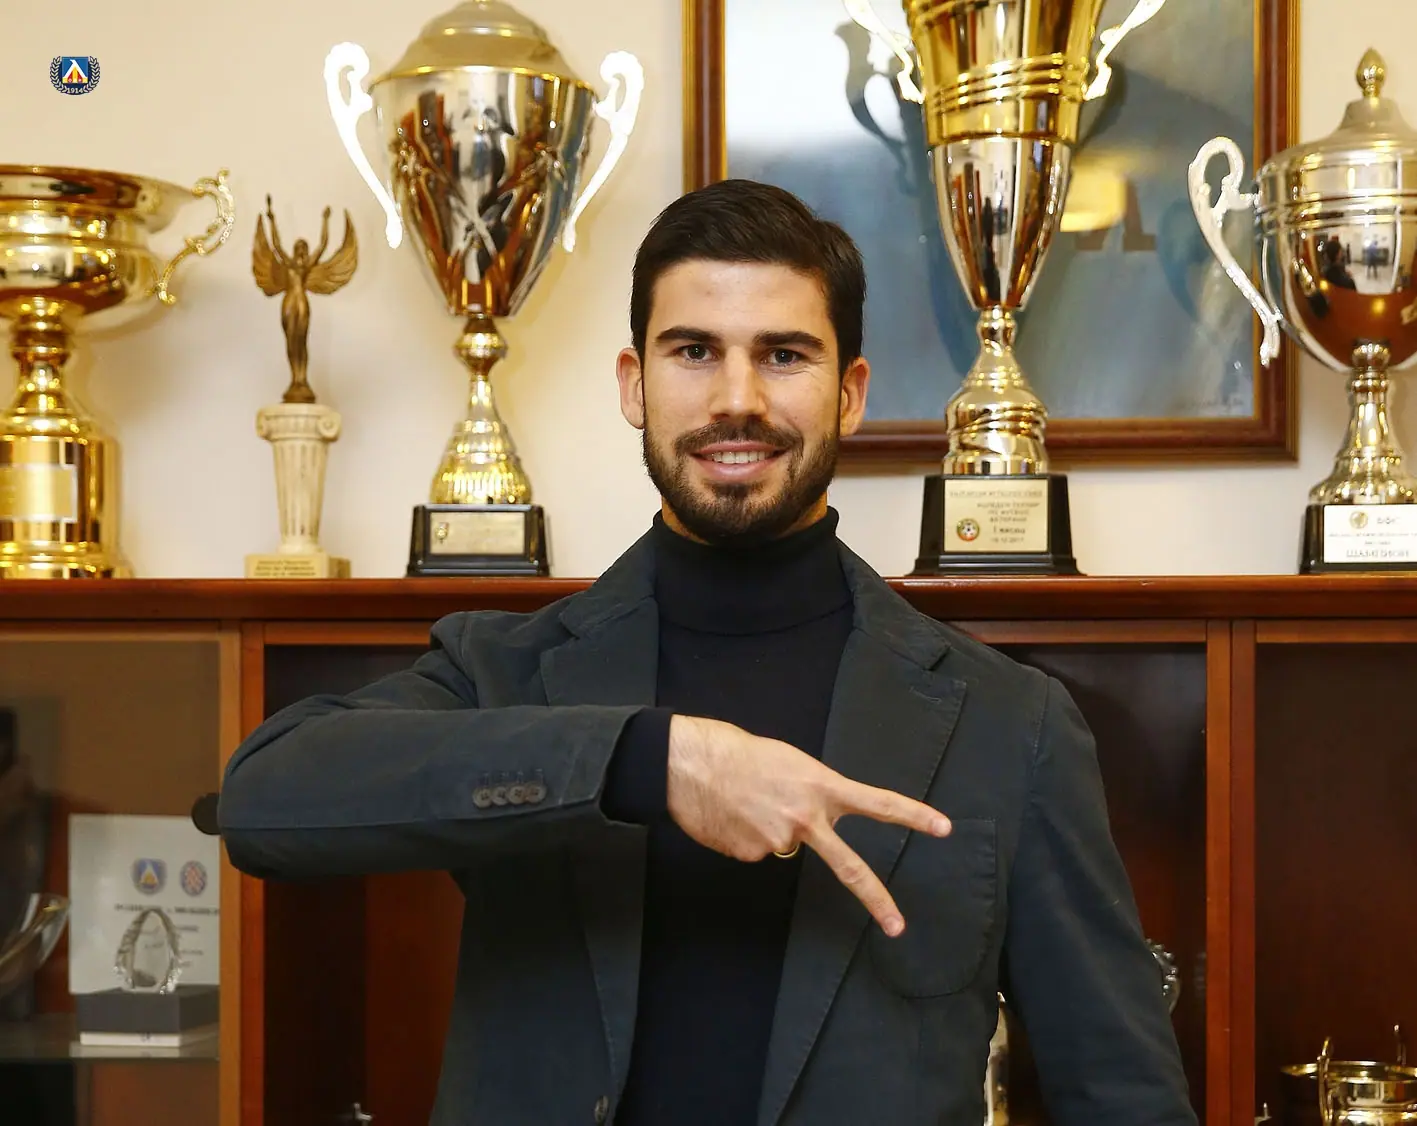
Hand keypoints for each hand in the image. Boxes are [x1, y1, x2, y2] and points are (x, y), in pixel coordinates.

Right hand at [666, 714, 950, 936]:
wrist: (689, 763)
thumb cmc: (739, 753)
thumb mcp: (789, 762)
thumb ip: (810, 793)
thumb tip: (807, 823)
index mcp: (820, 786)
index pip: (876, 803)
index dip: (912, 816)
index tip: (943, 827)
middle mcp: (805, 818)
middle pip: (848, 866)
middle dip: (876, 898)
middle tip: (897, 926)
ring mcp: (777, 841)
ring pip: (785, 845)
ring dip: (770, 829)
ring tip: (746, 802)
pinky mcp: (750, 855)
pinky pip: (756, 850)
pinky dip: (745, 836)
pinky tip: (731, 816)